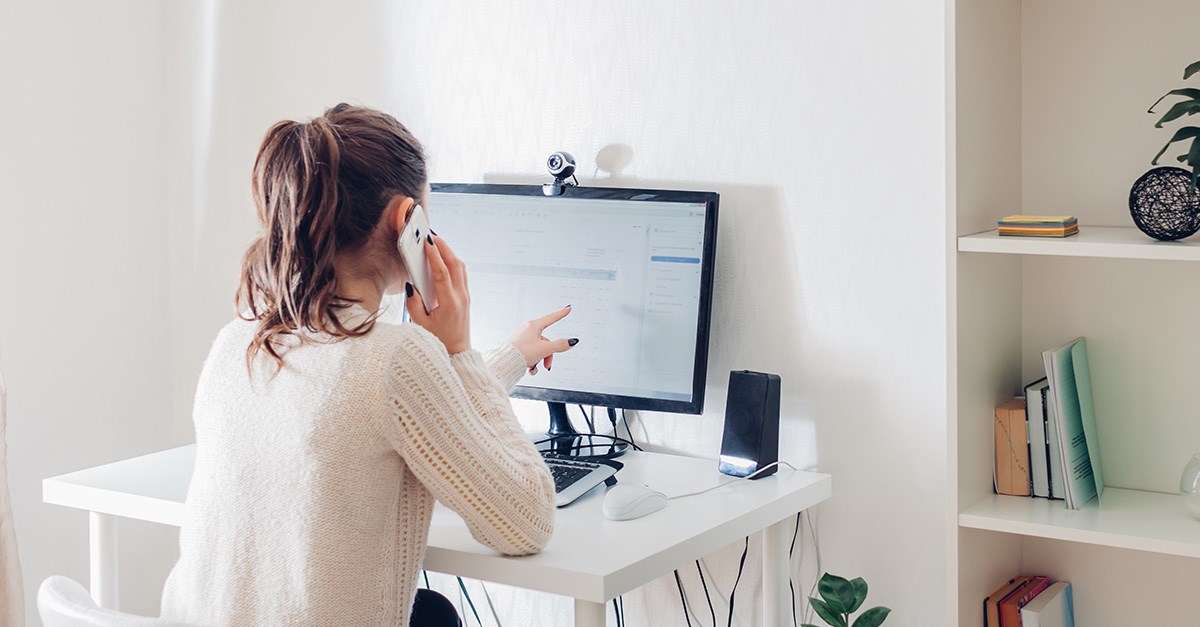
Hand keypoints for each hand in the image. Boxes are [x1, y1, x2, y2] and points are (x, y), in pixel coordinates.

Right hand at [406, 235, 470, 354]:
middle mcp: (461, 297)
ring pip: (461, 267)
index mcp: (450, 303)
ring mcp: (466, 296)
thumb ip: (413, 303)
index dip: (434, 255)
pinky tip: (443, 258)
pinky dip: (452, 262)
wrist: (457, 353)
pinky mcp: (466, 297)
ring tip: (437, 243)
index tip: (427, 242)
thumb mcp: (420, 324)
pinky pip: (461, 274)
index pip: (442, 273)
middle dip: (444, 247)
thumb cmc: (438, 341)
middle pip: (456, 265)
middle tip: (432, 236)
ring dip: (450, 253)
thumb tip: (410, 285)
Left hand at [508, 306, 578, 374]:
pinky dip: (532, 363)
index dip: (561, 313)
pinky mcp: (518, 348)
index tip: (568, 308)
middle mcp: (528, 331)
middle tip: (547, 365)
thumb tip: (571, 341)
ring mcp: (523, 339)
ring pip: (539, 350)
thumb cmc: (521, 352)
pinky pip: (531, 354)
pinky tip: (530, 370)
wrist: (504, 363)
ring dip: (540, 361)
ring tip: (534, 368)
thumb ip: (560, 345)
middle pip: (546, 342)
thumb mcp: (545, 349)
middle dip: (548, 355)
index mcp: (534, 326)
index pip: (552, 318)